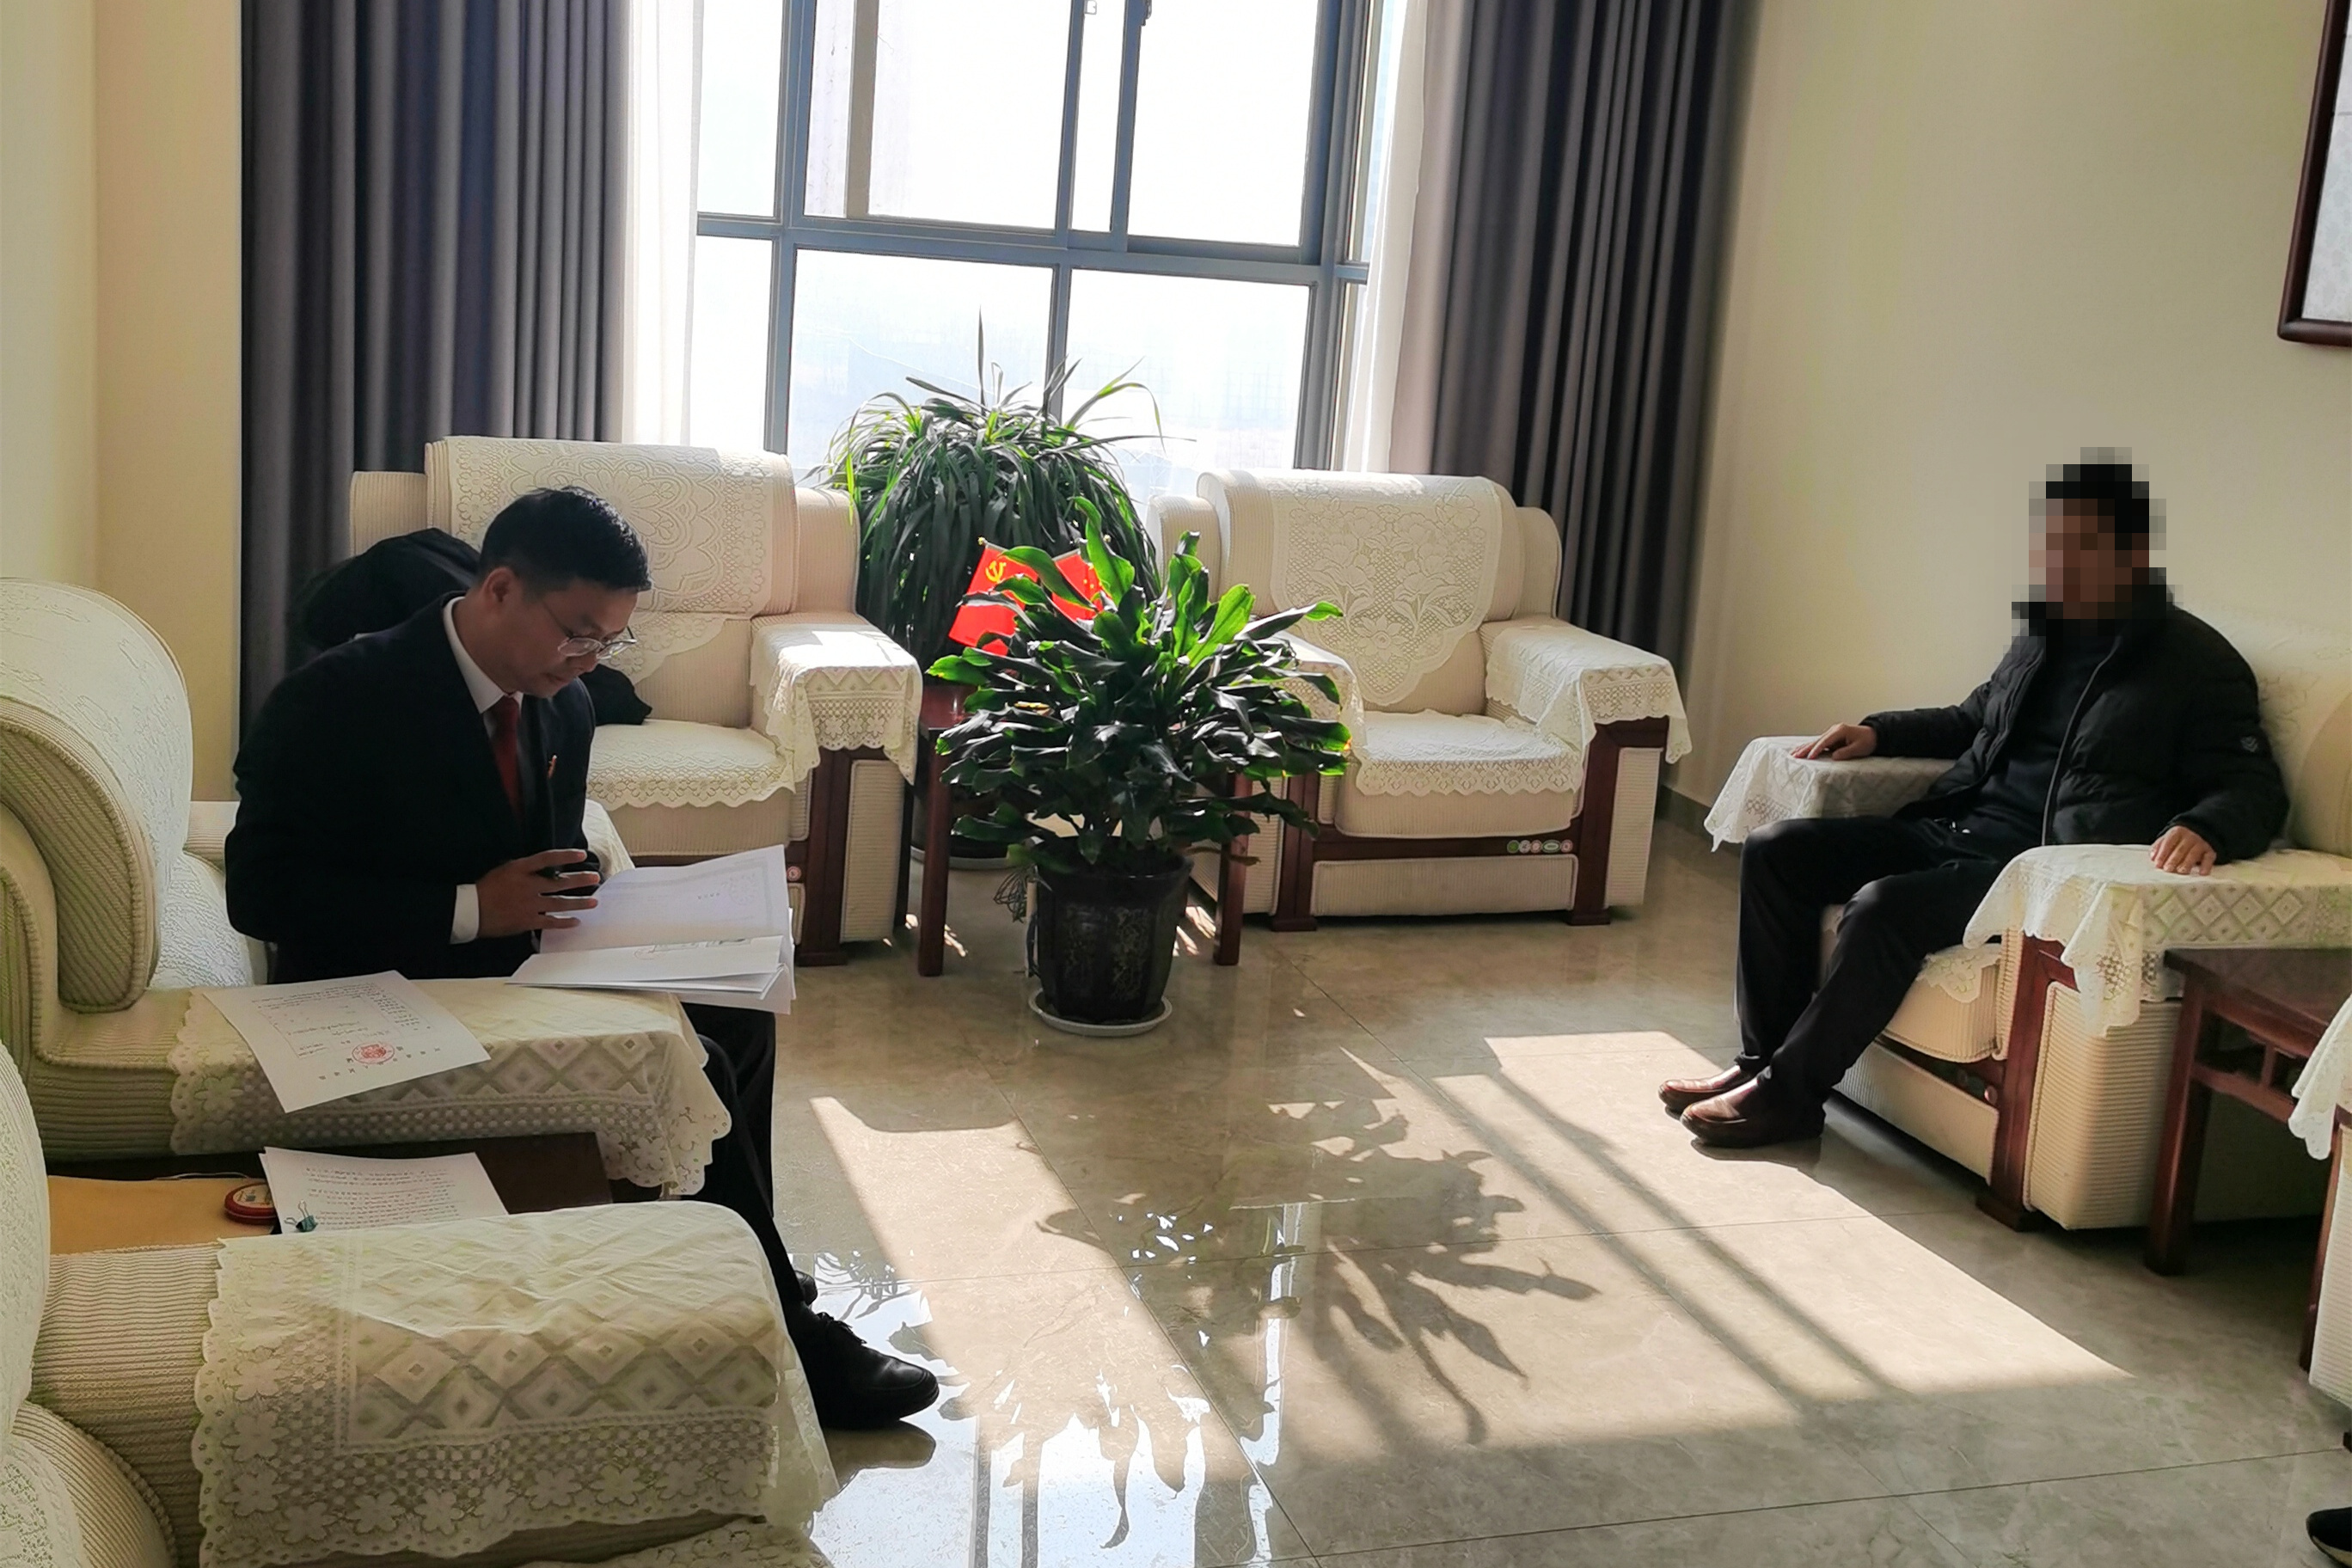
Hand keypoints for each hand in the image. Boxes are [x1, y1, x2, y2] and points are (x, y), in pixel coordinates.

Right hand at [477, 849, 599, 936]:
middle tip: (595, 878)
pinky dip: (565, 922)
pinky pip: (551, 922)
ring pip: (560, 903)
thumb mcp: (503, 870)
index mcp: (519, 869)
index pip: (548, 858)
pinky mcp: (527, 921)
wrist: (470, 911)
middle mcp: (527, 885)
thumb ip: (523, 870)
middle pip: (560, 882)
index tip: (581, 855)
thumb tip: (542, 870)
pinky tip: (576, 921)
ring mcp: (529, 904)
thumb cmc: (484, 889)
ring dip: (579, 902)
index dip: (566, 856)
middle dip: (580, 880)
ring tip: (593, 902)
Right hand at [1793, 723, 1876, 760]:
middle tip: (1795, 755)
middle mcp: (1834, 730)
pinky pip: (1818, 743)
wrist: (1873, 735)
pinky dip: (1809, 747)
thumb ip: (1847, 752)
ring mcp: (1832, 733)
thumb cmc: (1868, 741)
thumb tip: (1834, 757)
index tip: (1810, 757)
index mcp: (1840, 730)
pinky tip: (1800, 750)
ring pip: (1815, 741)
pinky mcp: (1831, 738)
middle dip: (1805, 748)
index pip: (1825, 741)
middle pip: (1817, 740)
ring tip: (1793, 753)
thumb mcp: (1860, 748)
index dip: (1817, 749)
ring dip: (1804, 748)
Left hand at [2150, 825, 2216, 876]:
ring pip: (2194, 854)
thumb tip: (2152, 857)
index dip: (2162, 853)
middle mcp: (2190, 837)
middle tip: (2168, 869)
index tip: (2158, 864)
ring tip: (2181, 871)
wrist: (2201, 830)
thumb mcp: (2168, 838)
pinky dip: (2206, 865)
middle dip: (2173, 860)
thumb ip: (2159, 847)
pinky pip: (2209, 858)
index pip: (2168, 842)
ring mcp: (2201, 843)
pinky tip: (2202, 873)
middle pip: (2180, 849)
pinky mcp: (2210, 851)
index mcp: (2177, 832)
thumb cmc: (2180, 839)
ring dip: (2187, 863)